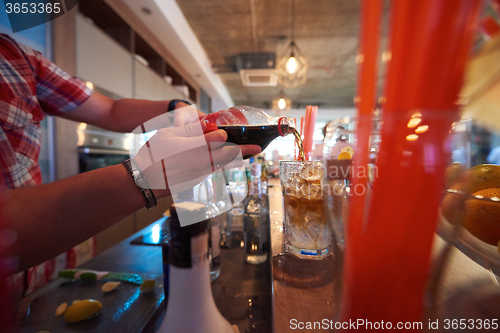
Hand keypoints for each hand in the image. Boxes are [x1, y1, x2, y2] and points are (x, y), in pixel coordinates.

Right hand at [131, 120, 259, 195]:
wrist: (144, 180)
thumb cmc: (154, 154)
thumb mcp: (169, 134)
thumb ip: (190, 129)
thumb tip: (207, 125)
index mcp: (197, 147)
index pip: (221, 138)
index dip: (223, 134)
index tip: (223, 132)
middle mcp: (203, 161)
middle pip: (231, 155)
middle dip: (246, 151)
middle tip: (258, 148)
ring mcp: (201, 173)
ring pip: (224, 165)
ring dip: (236, 159)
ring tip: (247, 155)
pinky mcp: (197, 180)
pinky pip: (213, 171)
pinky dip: (221, 165)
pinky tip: (222, 162)